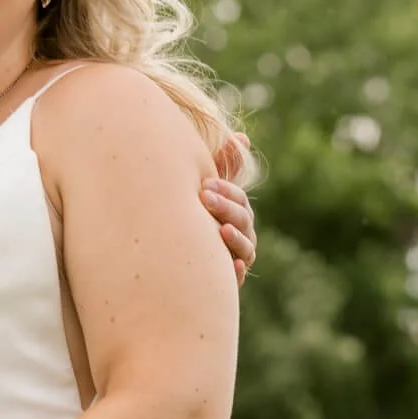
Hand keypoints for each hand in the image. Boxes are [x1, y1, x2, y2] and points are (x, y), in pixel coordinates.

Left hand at [203, 132, 255, 284]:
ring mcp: (236, 258)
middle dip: (226, 208)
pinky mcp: (227, 281)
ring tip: (221, 230)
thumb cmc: (192, 216)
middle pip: (243, 221)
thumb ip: (223, 166)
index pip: (239, 200)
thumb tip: (242, 137)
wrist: (172, 260)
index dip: (226, 190)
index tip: (205, 184)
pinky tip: (233, 266)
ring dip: (235, 238)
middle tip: (204, 198)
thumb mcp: (206, 191)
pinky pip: (236, 279)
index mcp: (235, 213)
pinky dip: (237, 272)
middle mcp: (241, 235)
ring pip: (245, 248)